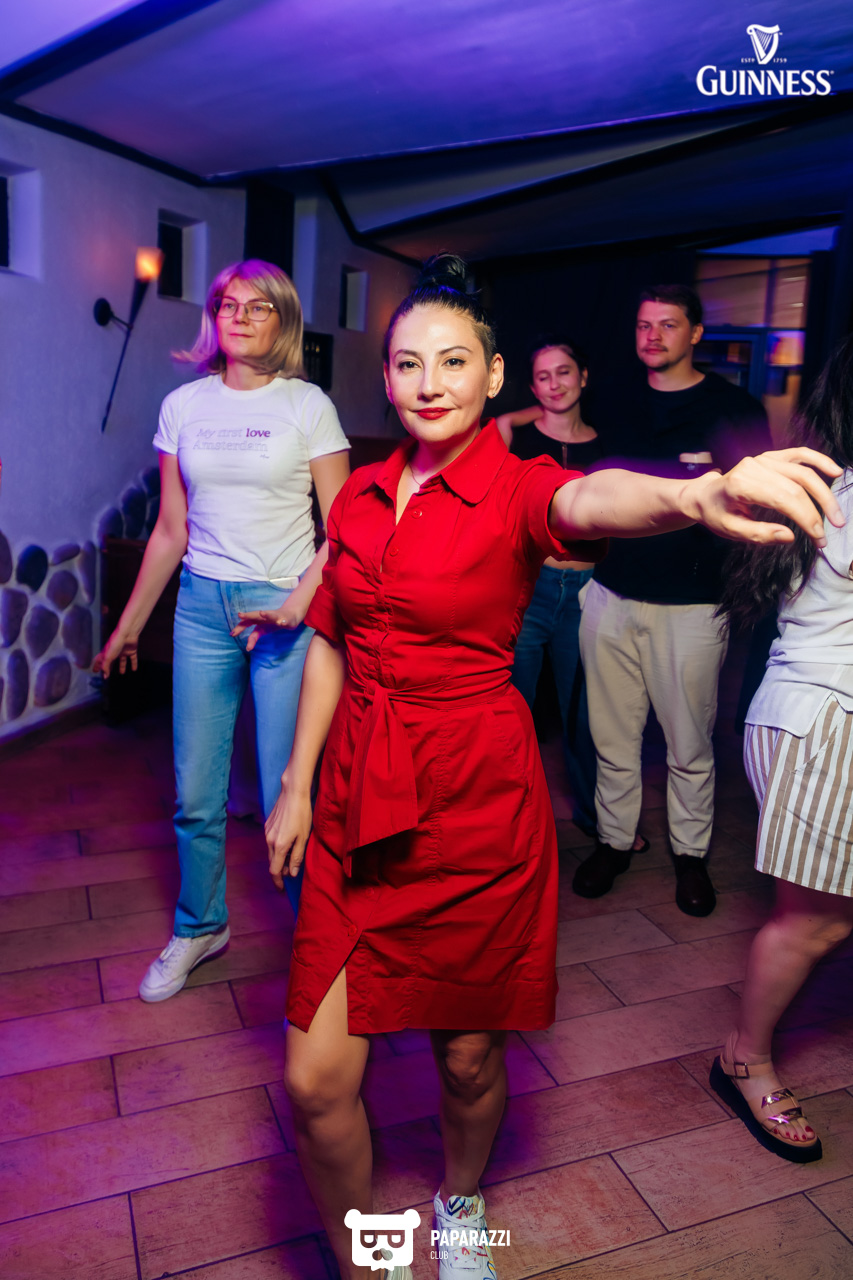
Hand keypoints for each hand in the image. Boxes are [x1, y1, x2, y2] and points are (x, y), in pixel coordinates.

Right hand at [93, 629, 138, 676]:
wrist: (127, 634)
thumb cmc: (115, 644)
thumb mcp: (108, 657)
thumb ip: (105, 667)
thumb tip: (105, 676)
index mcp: (106, 653)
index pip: (99, 661)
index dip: (97, 666)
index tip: (95, 671)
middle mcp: (114, 652)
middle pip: (110, 661)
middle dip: (107, 667)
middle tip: (106, 673)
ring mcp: (123, 651)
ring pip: (122, 660)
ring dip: (122, 666)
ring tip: (122, 673)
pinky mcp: (131, 650)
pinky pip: (133, 659)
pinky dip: (134, 664)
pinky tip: (134, 669)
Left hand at [231, 598, 307, 651]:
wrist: (289, 616)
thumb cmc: (272, 623)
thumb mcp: (262, 630)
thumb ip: (253, 637)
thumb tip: (247, 648)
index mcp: (258, 619)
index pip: (247, 622)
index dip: (240, 627)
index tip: (232, 634)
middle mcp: (265, 616)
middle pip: (256, 615)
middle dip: (249, 615)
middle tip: (240, 615)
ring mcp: (276, 617)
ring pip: (271, 615)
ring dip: (267, 614)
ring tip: (262, 613)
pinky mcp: (286, 620)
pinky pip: (284, 621)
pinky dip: (282, 621)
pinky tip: (281, 622)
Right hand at [265, 781, 312, 890]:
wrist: (292, 793)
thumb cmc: (302, 814)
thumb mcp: (303, 838)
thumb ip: (296, 857)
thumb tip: (290, 873)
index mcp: (279, 846)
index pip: (274, 870)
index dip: (278, 882)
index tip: (281, 889)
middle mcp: (269, 841)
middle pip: (272, 862)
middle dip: (279, 871)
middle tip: (289, 875)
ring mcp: (266, 832)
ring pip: (271, 852)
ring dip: (278, 859)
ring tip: (290, 860)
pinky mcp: (267, 825)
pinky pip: (270, 842)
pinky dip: (277, 848)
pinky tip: (286, 844)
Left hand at [685, 448, 843, 544]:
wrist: (704, 495)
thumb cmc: (716, 514)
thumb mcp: (731, 531)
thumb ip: (760, 534)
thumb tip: (790, 537)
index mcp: (741, 484)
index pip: (783, 499)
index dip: (805, 519)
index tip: (818, 539)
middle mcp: (754, 467)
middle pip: (797, 487)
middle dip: (817, 512)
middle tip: (827, 535)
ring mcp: (763, 459)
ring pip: (803, 472)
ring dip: (824, 494)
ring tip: (837, 515)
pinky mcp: (770, 457)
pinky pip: (799, 454)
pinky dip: (819, 460)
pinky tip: (835, 471)